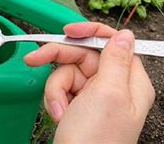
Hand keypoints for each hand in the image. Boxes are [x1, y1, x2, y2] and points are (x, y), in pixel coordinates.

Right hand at [24, 22, 154, 142]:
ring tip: (59, 109)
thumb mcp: (108, 94)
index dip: (89, 32)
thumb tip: (124, 34)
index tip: (67, 31)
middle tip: (34, 59)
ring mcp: (94, 97)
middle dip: (59, 62)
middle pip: (82, 56)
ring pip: (66, 72)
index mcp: (129, 81)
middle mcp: (113, 86)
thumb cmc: (95, 140)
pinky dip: (54, 99)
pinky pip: (60, 89)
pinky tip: (59, 114)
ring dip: (55, 89)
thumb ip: (116, 60)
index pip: (112, 42)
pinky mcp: (77, 105)